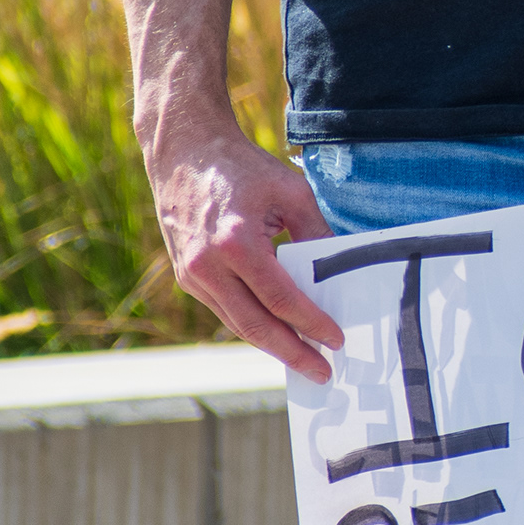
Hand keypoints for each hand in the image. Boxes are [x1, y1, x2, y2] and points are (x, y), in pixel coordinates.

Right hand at [149, 128, 344, 381]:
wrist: (185, 152)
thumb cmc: (241, 167)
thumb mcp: (291, 192)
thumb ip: (315, 233)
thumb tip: (339, 270)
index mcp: (235, 242)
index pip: (281, 298)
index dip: (310, 324)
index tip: (335, 340)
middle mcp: (208, 265)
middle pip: (256, 325)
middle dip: (292, 352)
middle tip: (322, 372)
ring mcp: (191, 274)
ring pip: (238, 323)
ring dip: (272, 345)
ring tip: (304, 359)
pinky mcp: (186, 276)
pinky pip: (225, 310)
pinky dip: (252, 324)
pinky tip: (277, 333)